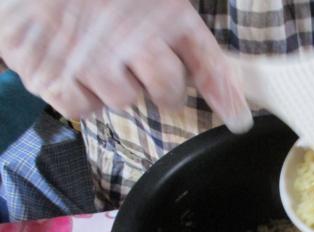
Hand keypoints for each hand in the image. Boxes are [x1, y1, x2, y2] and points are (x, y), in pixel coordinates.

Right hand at [0, 0, 251, 131]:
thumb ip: (177, 26)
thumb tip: (210, 72)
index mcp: (163, 13)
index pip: (206, 61)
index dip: (225, 94)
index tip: (238, 119)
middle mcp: (135, 41)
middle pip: (169, 92)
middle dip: (161, 87)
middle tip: (139, 67)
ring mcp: (96, 64)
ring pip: (125, 100)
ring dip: (113, 85)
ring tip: (93, 54)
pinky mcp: (58, 81)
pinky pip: (84, 109)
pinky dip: (78, 94)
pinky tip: (71, 66)